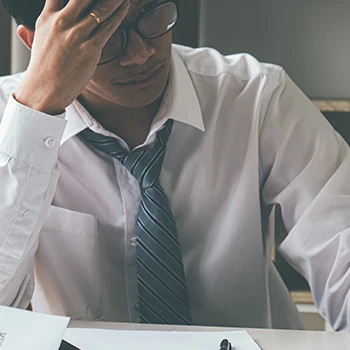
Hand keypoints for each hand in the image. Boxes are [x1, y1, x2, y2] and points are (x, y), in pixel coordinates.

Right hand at [15, 0, 130, 114]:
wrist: (46, 89)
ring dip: (114, 0)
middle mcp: (62, 22)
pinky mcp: (90, 48)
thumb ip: (40, 28)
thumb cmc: (45, 68)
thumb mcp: (38, 41)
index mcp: (47, 17)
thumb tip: (27, 26)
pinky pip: (108, 27)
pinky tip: (125, 7)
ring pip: (100, 9)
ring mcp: (76, 35)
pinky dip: (119, 15)